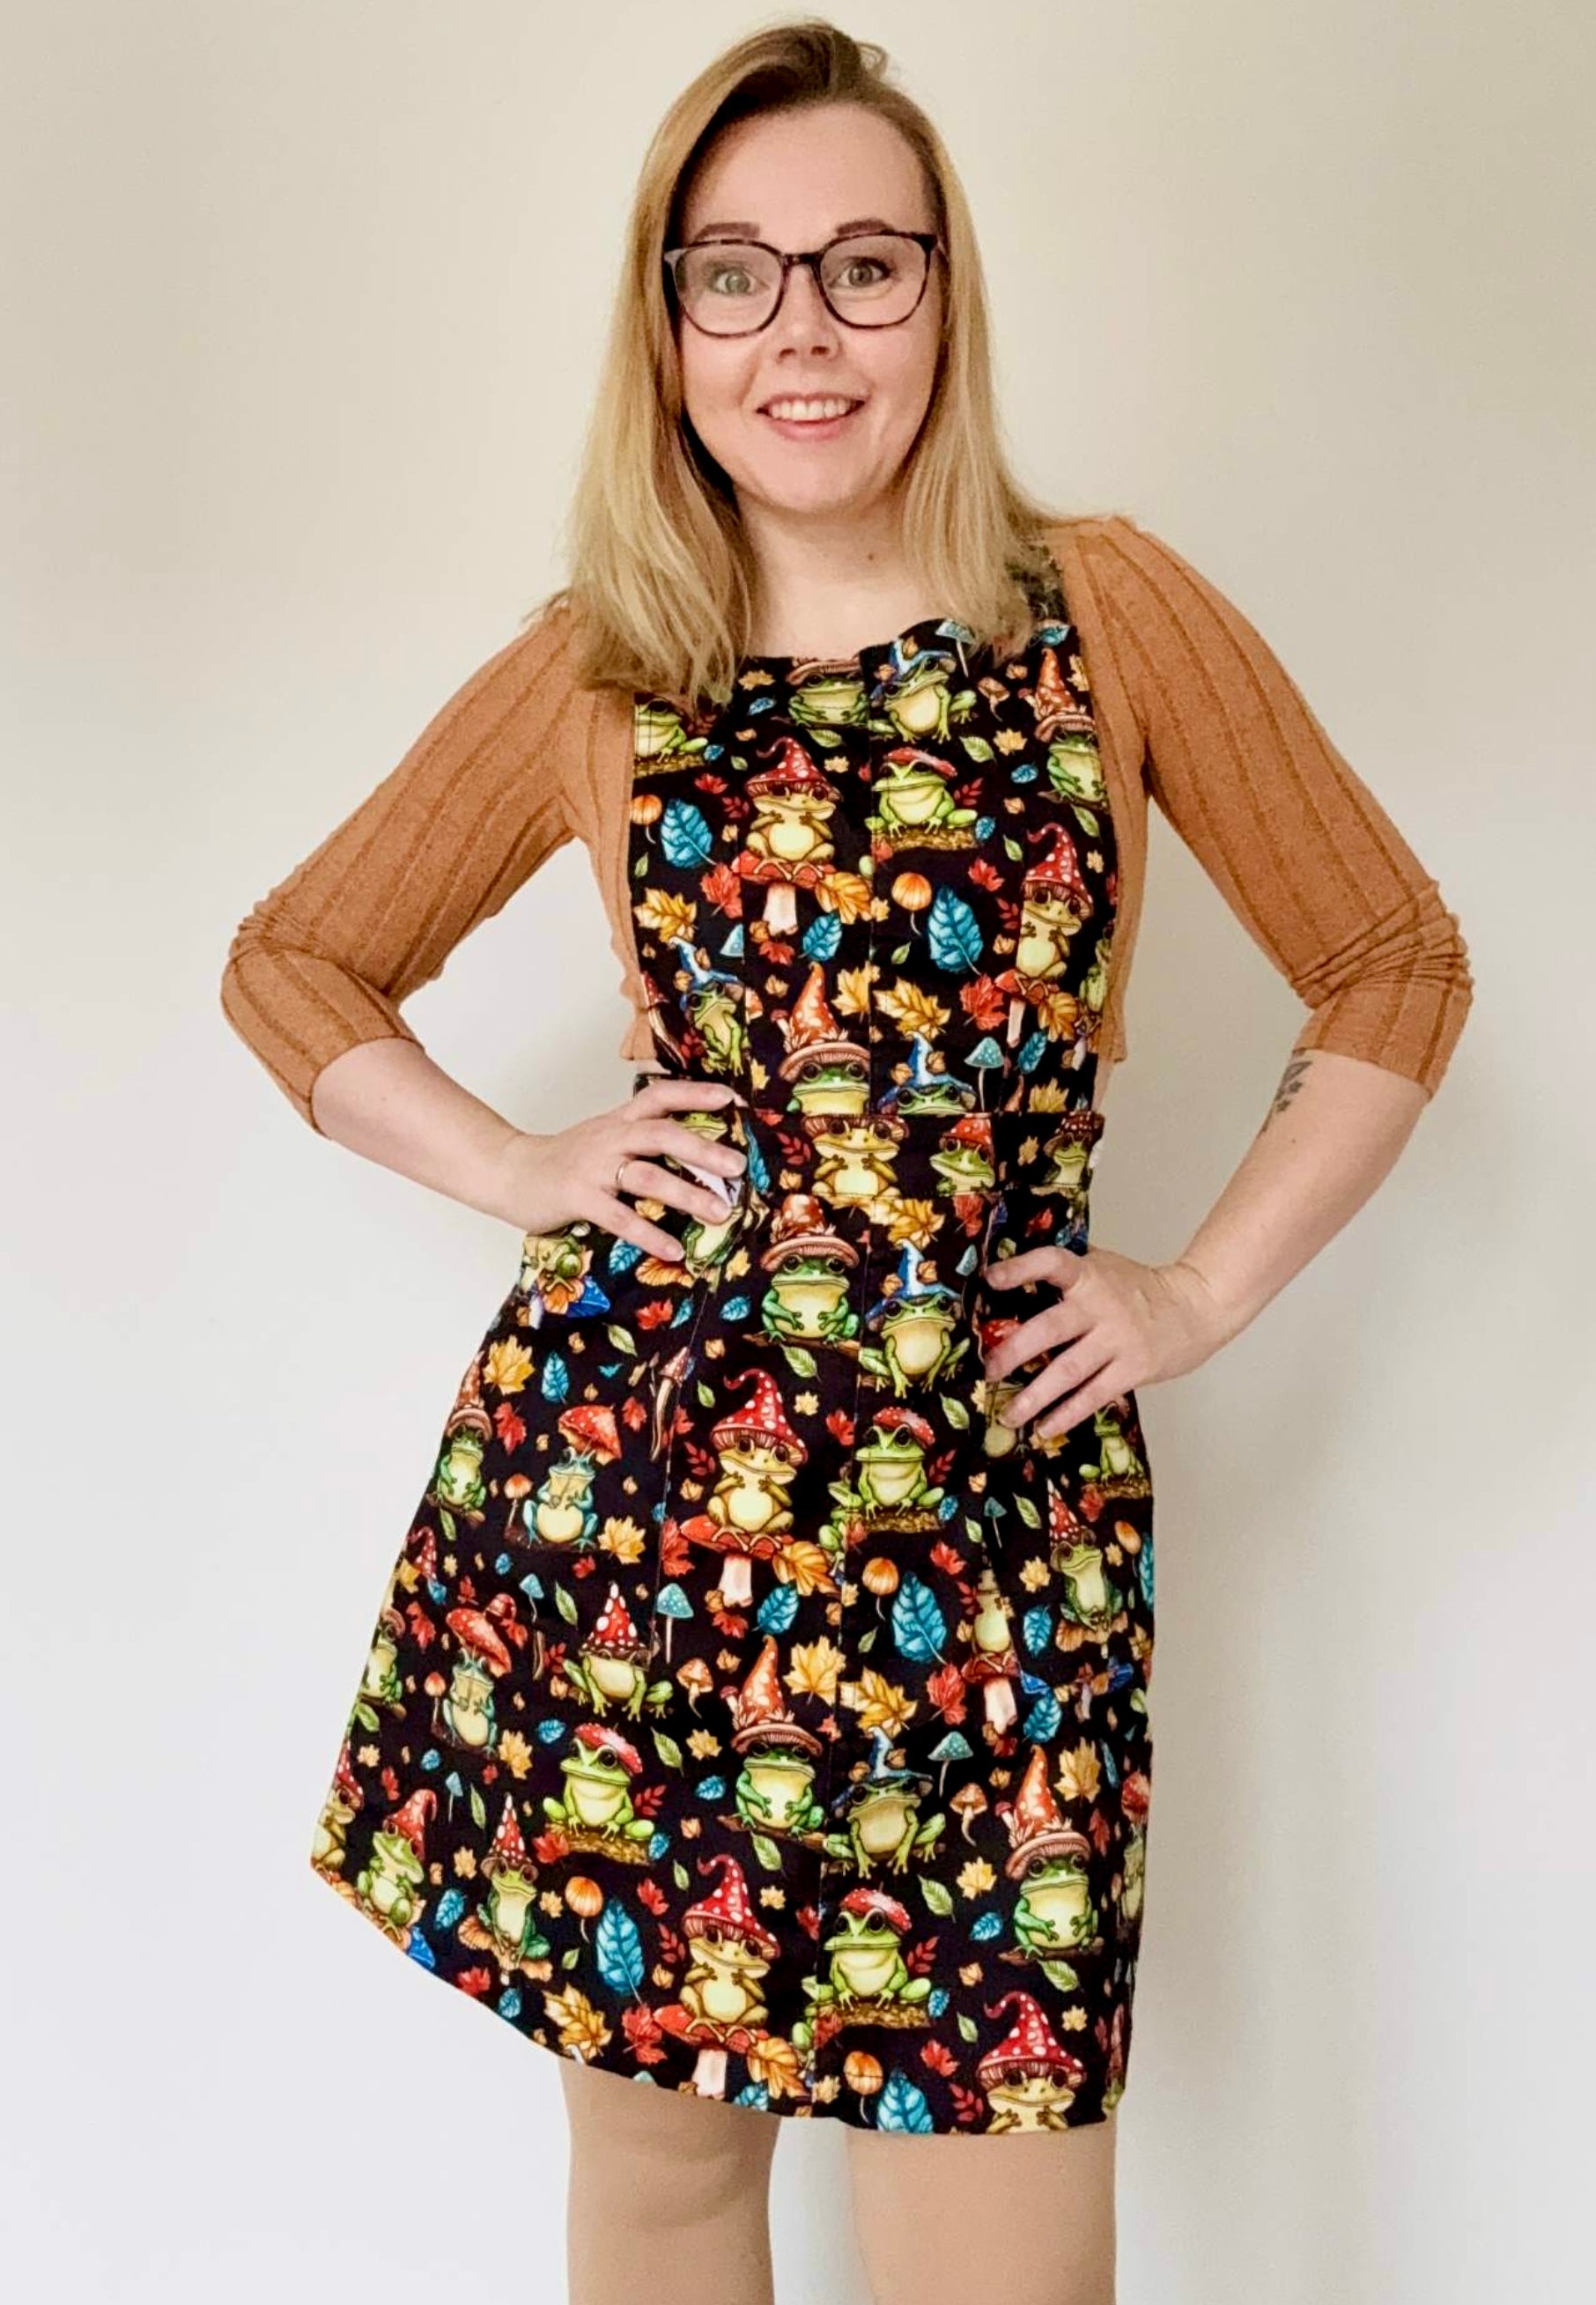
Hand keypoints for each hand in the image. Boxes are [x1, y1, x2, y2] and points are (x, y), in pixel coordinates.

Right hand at [484, 1077, 746, 1264]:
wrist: (508, 1171)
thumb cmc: (563, 1160)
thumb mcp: (602, 1137)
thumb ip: (638, 1139)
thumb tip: (693, 1153)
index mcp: (618, 1121)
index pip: (659, 1096)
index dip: (695, 1093)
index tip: (731, 1098)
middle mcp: (609, 1139)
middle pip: (661, 1134)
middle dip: (703, 1149)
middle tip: (738, 1167)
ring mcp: (593, 1168)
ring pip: (647, 1176)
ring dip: (687, 1194)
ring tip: (720, 1212)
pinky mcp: (578, 1198)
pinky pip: (620, 1217)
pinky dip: (649, 1234)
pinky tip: (673, 1249)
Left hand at [980, 1243, 1231, 1439]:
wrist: (1196, 1307)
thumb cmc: (1138, 1288)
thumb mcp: (1104, 1266)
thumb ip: (1067, 1270)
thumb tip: (1006, 1272)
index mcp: (1089, 1275)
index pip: (1053, 1263)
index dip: (1021, 1269)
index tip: (991, 1278)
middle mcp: (1101, 1306)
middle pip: (1051, 1328)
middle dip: (1014, 1351)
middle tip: (988, 1371)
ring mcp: (1117, 1340)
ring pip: (1069, 1370)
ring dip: (1035, 1395)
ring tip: (1008, 1414)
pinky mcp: (1133, 1369)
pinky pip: (1093, 1395)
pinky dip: (1066, 1414)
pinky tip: (1043, 1428)